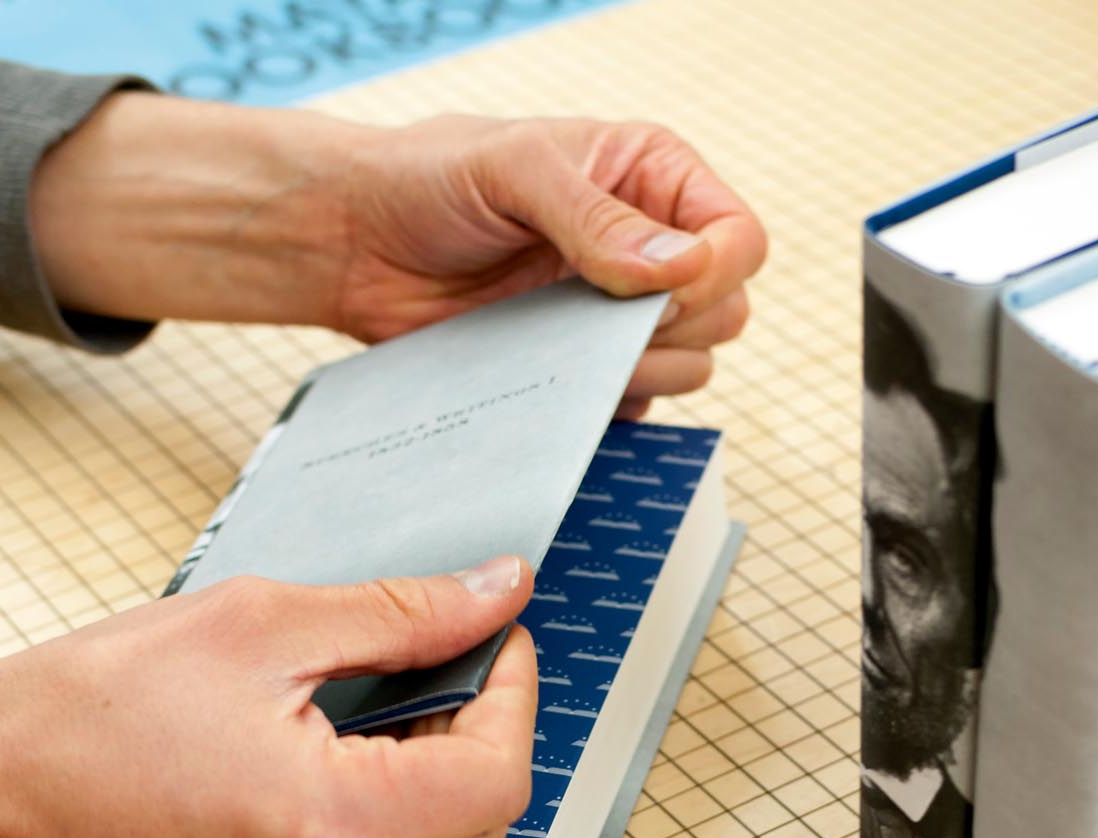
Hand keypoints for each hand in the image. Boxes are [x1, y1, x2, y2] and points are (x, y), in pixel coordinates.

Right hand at [0, 559, 536, 837]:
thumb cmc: (86, 712)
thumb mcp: (259, 625)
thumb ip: (400, 614)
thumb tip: (494, 593)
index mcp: (322, 830)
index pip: (496, 779)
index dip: (512, 696)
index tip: (494, 643)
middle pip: (482, 833)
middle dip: (481, 743)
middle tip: (443, 673)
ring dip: (443, 800)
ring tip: (391, 728)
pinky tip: (350, 791)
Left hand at [330, 115, 767, 414]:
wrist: (357, 244)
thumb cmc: (427, 181)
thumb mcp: (513, 170)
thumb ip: (596, 217)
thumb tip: (678, 266)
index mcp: (651, 179)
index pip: (739, 238)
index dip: (715, 272)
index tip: (659, 287)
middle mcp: (648, 248)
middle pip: (728, 313)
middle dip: (672, 324)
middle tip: (592, 308)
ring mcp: (614, 314)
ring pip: (690, 367)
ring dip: (638, 367)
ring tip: (561, 339)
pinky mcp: (582, 367)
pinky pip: (634, 408)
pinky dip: (606, 404)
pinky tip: (553, 376)